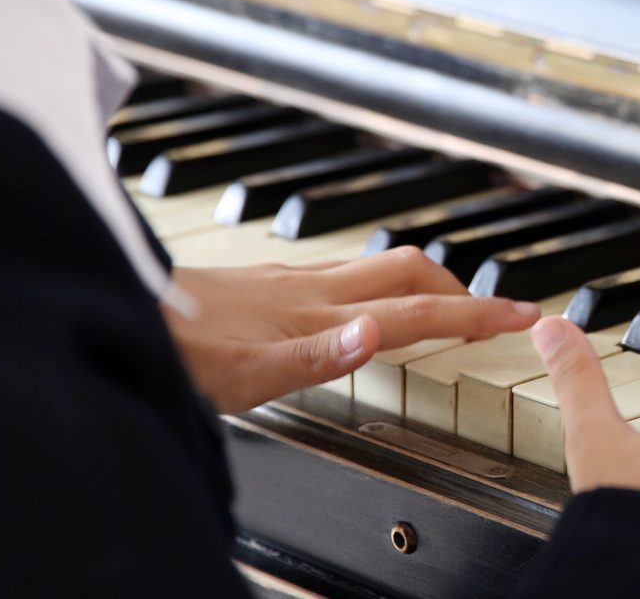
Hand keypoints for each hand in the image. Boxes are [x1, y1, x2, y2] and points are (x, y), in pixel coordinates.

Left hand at [165, 247, 540, 412]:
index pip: (416, 310)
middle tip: (493, 310)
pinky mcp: (264, 279)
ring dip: (421, 278)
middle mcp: (308, 288)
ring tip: (443, 299)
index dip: (475, 315)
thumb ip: (317, 357)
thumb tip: (380, 333)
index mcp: (317, 315)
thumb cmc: (172, 354)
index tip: (523, 316)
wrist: (116, 314)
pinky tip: (358, 297)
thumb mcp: (244, 375)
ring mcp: (286, 279)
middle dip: (460, 286)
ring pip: (375, 265)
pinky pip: (341, 270)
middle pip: (406, 270)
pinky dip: (376, 280)